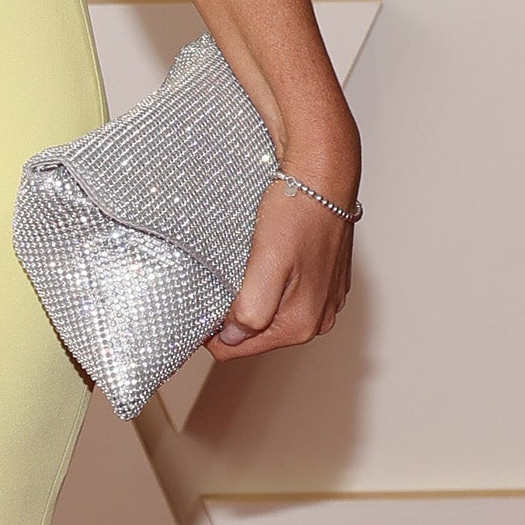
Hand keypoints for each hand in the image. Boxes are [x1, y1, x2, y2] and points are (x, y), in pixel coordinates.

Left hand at [207, 178, 354, 359]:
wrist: (324, 174)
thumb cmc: (297, 211)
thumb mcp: (266, 263)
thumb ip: (251, 310)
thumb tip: (232, 336)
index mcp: (301, 324)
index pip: (236, 349)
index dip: (211, 331)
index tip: (199, 303)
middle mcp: (318, 319)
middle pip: (254, 334)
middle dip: (233, 314)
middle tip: (222, 278)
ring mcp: (324, 301)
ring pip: (268, 314)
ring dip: (250, 297)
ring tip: (244, 265)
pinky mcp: (325, 282)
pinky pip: (285, 295)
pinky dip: (269, 282)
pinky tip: (265, 258)